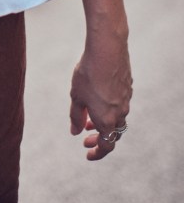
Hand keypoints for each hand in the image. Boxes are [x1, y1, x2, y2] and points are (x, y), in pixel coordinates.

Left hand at [69, 38, 131, 159]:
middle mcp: (120, 113)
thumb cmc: (88, 73)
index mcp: (107, 120)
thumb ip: (76, 116)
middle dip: (99, 137)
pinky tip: (98, 97)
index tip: (87, 152)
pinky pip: (120, 103)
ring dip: (103, 122)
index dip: (97, 152)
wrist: (107, 49)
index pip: (107, 145)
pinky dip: (109, 108)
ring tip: (88, 118)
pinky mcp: (128, 87)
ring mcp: (126, 100)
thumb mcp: (76, 96)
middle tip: (85, 137)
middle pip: (112, 133)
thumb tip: (75, 132)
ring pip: (116, 118)